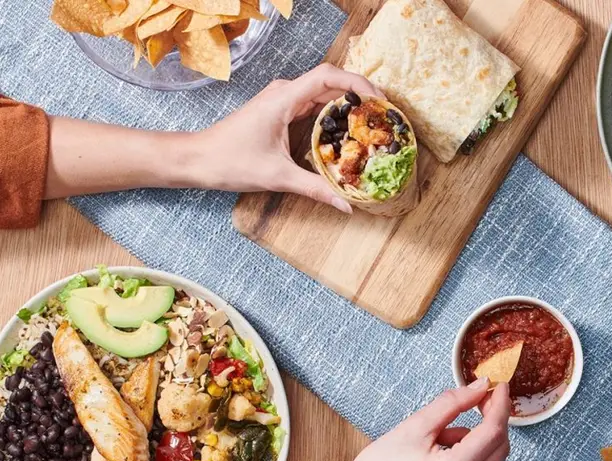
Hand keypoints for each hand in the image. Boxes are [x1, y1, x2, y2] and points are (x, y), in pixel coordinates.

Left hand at [192, 63, 384, 213]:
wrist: (198, 160)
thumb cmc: (230, 161)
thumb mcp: (278, 177)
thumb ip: (316, 188)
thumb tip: (346, 204)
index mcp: (284, 97)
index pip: (329, 76)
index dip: (358, 83)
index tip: (379, 100)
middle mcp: (284, 92)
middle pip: (331, 83)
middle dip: (359, 96)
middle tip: (383, 116)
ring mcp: (282, 100)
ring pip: (323, 94)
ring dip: (347, 105)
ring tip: (370, 123)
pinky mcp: (280, 111)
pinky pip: (312, 106)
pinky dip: (332, 115)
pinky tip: (345, 132)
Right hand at [336, 378, 511, 460]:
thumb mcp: (414, 426)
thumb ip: (452, 403)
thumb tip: (480, 387)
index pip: (492, 432)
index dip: (500, 405)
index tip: (500, 386)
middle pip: (499, 447)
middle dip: (495, 419)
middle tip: (481, 399)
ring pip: (491, 460)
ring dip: (480, 438)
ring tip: (442, 433)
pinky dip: (471, 455)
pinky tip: (443, 451)